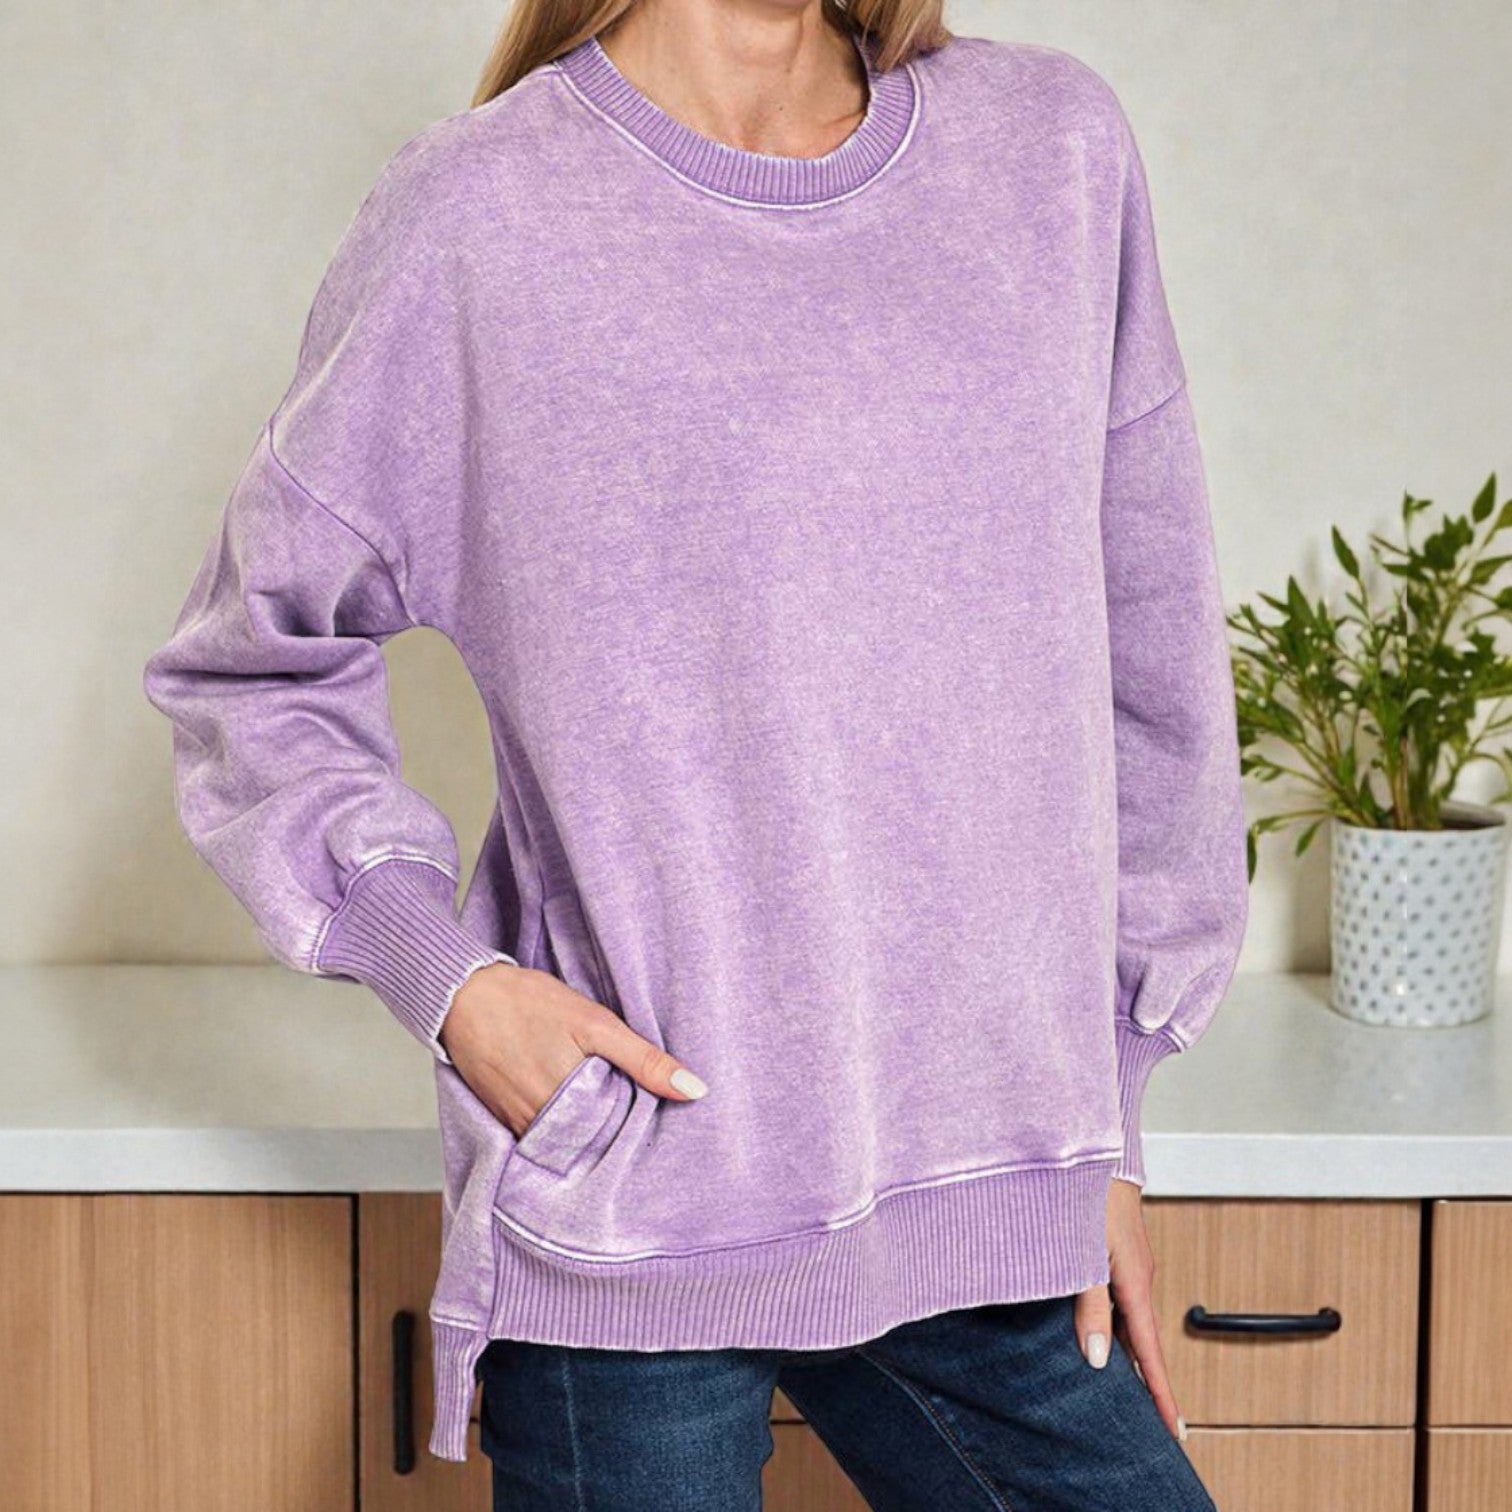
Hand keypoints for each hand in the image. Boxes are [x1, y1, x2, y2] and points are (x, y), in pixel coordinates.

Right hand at [438, 962, 707, 1137]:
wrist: (462, 996)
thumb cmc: (529, 1004)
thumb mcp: (595, 1024)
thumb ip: (643, 1060)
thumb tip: (694, 1090)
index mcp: (571, 1108)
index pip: (620, 1142)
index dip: (642, 1134)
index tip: (663, 1132)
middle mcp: (542, 1128)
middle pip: (593, 1147)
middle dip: (616, 1137)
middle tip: (642, 1125)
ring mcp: (519, 1127)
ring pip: (566, 1143)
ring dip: (588, 1133)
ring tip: (609, 1111)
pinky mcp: (503, 1120)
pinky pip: (540, 1135)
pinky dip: (560, 1126)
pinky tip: (573, 1105)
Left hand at [1072, 1176, 1186, 1442]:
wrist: (1094, 1145)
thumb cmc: (1088, 1191)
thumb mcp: (1085, 1252)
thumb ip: (1089, 1304)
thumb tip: (1095, 1357)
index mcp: (1133, 1281)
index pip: (1149, 1351)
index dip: (1160, 1393)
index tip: (1173, 1430)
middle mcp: (1137, 1276)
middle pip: (1143, 1342)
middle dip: (1151, 1384)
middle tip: (1155, 1426)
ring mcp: (1129, 1264)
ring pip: (1131, 1321)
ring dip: (1131, 1356)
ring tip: (1130, 1393)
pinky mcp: (1117, 1253)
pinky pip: (1122, 1300)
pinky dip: (1118, 1327)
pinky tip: (1103, 1335)